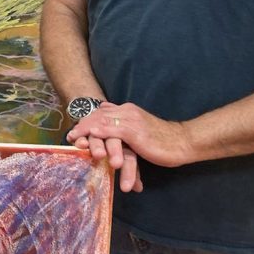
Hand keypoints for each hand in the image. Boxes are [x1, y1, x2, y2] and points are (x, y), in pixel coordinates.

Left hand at [68, 101, 194, 181]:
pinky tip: (89, 138)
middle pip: (98, 115)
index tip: (76, 131)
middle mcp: (127, 111)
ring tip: (74, 140)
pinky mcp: (134, 131)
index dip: (87, 121)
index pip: (102, 112)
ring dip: (85, 131)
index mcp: (128, 111)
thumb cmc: (164, 141)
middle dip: (82, 125)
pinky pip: (111, 130)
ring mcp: (130, 120)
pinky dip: (98, 133)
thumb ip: (127, 130)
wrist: (184, 142)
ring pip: (101, 121)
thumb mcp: (141, 132)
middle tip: (69, 136)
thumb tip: (113, 134)